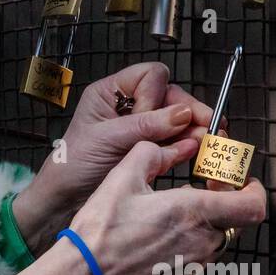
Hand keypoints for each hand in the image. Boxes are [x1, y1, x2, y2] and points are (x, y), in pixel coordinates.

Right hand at [8, 140, 265, 274]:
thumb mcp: (122, 176)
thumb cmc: (100, 230)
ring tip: (172, 218)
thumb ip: (152, 153)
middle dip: (222, 204)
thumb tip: (166, 147)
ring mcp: (194, 268)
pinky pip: (198, 261)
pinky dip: (187, 247)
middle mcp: (202, 243)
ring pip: (215, 241)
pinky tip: (158, 241)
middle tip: (200, 193)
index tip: (241, 182)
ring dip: (203, 226)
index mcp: (193, 212)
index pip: (253, 206)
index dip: (254, 191)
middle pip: (233, 222)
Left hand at [10, 62, 226, 255]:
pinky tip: (196, 152)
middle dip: (189, 112)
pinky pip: (176, 142)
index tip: (157, 116)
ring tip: (209, 141)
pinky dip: (188, 147)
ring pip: (178, 121)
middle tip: (210, 127)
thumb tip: (183, 113)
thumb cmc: (73, 164)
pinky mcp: (150, 150)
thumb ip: (145, 126)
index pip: (150, 75)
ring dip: (194, 130)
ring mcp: (142, 129)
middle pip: (171, 98)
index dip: (158, 93)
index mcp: (112, 93)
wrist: (65, 199)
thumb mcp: (107, 139)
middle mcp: (130, 107)